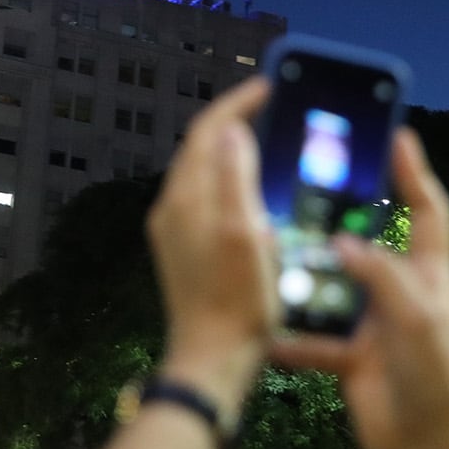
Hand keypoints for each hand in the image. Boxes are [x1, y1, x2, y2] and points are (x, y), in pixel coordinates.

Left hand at [147, 76, 277, 414]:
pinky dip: (233, 183)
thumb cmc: (236, 301)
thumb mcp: (243, 233)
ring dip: (234, 153)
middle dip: (236, 122)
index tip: (270, 86)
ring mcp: (177, 232)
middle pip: (202, 149)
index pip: (206, 132)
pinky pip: (208, 201)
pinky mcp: (186, 253)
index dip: (237, 103)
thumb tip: (231, 128)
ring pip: (205, 175)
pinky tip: (260, 195)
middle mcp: (173, 209)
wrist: (212, 362)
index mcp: (186, 198)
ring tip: (273, 142)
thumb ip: (235, 176)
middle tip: (275, 109)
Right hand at [271, 128, 448, 448]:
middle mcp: (402, 291)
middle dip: (346, 211)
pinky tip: (262, 324)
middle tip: (312, 178)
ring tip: (274, 242)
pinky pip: (313, 334)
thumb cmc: (437, 380)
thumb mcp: (417, 318)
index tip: (394, 133)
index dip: (413, 171)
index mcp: (431, 274)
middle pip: (373, 237)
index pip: (428, 209)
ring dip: (308, 270)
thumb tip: (340, 242)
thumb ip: (380, 274)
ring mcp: (374, 322)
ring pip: (335, 283)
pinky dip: (290, 333)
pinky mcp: (349, 353)